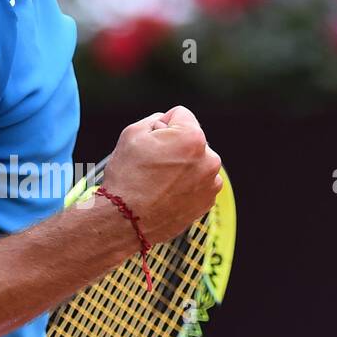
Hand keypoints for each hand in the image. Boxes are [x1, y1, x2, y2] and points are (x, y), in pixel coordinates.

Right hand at [101, 106, 222, 242]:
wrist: (126, 221)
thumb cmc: (127, 178)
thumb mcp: (132, 134)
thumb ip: (155, 119)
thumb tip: (164, 122)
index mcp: (193, 138)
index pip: (180, 115)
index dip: (161, 125)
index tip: (150, 143)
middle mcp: (209, 160)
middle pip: (191, 139)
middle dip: (175, 146)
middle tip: (153, 165)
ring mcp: (211, 183)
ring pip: (196, 161)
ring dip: (182, 166)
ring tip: (159, 181)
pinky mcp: (207, 201)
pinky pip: (198, 182)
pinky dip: (185, 185)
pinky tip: (166, 193)